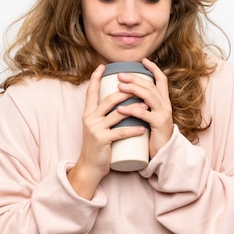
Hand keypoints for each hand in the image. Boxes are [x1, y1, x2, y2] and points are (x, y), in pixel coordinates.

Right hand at [68, 64, 147, 198]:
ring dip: (134, 107)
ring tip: (146, 103)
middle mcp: (89, 118)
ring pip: (117, 113)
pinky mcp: (102, 140)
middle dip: (125, 90)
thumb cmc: (97, 147)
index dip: (95, 78)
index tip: (103, 66)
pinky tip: (143, 128)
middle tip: (138, 85)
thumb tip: (119, 103)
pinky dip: (133, 129)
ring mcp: (95, 129)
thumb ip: (104, 116)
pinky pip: (120, 132)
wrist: (89, 167)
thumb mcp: (96, 128)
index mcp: (87, 113)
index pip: (90, 91)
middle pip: (108, 99)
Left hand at [115, 58, 173, 157]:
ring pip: (148, 95)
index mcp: (164, 101)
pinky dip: (131, 109)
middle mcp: (165, 104)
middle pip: (150, 85)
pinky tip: (120, 108)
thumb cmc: (153, 135)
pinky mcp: (158, 124)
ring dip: (132, 89)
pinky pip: (143, 114)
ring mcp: (163, 113)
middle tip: (120, 75)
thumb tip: (127, 94)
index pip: (161, 79)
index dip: (153, 68)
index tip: (143, 60)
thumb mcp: (151, 116)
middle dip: (135, 78)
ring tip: (119, 86)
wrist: (164, 153)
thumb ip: (144, 105)